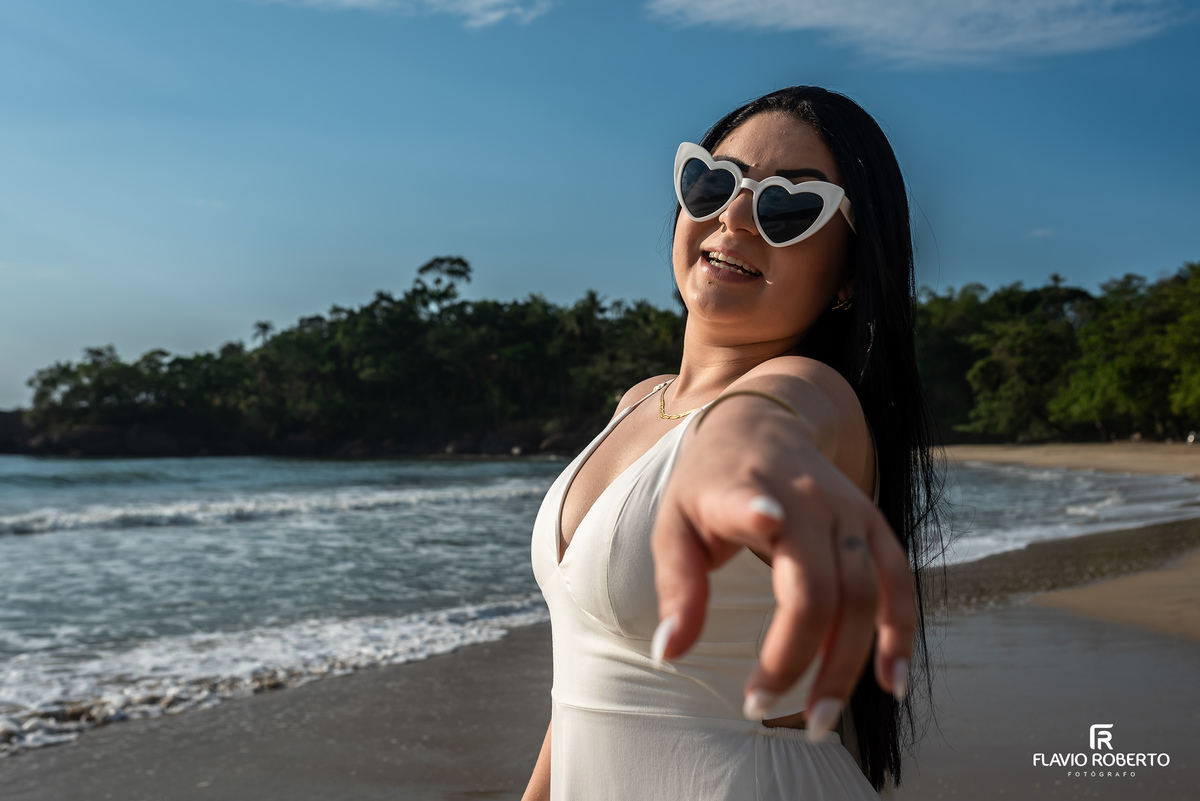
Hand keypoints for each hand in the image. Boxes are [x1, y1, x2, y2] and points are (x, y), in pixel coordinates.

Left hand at [649, 395, 913, 738]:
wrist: (759, 424)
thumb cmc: (707, 485)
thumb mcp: (674, 524)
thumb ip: (676, 588)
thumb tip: (669, 656)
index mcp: (744, 488)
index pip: (755, 503)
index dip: (757, 511)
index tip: (764, 519)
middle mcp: (807, 498)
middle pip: (819, 587)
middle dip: (796, 658)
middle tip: (759, 709)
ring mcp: (849, 511)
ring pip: (865, 595)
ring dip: (847, 664)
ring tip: (818, 721)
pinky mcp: (874, 524)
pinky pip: (899, 584)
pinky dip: (901, 634)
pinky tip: (891, 683)